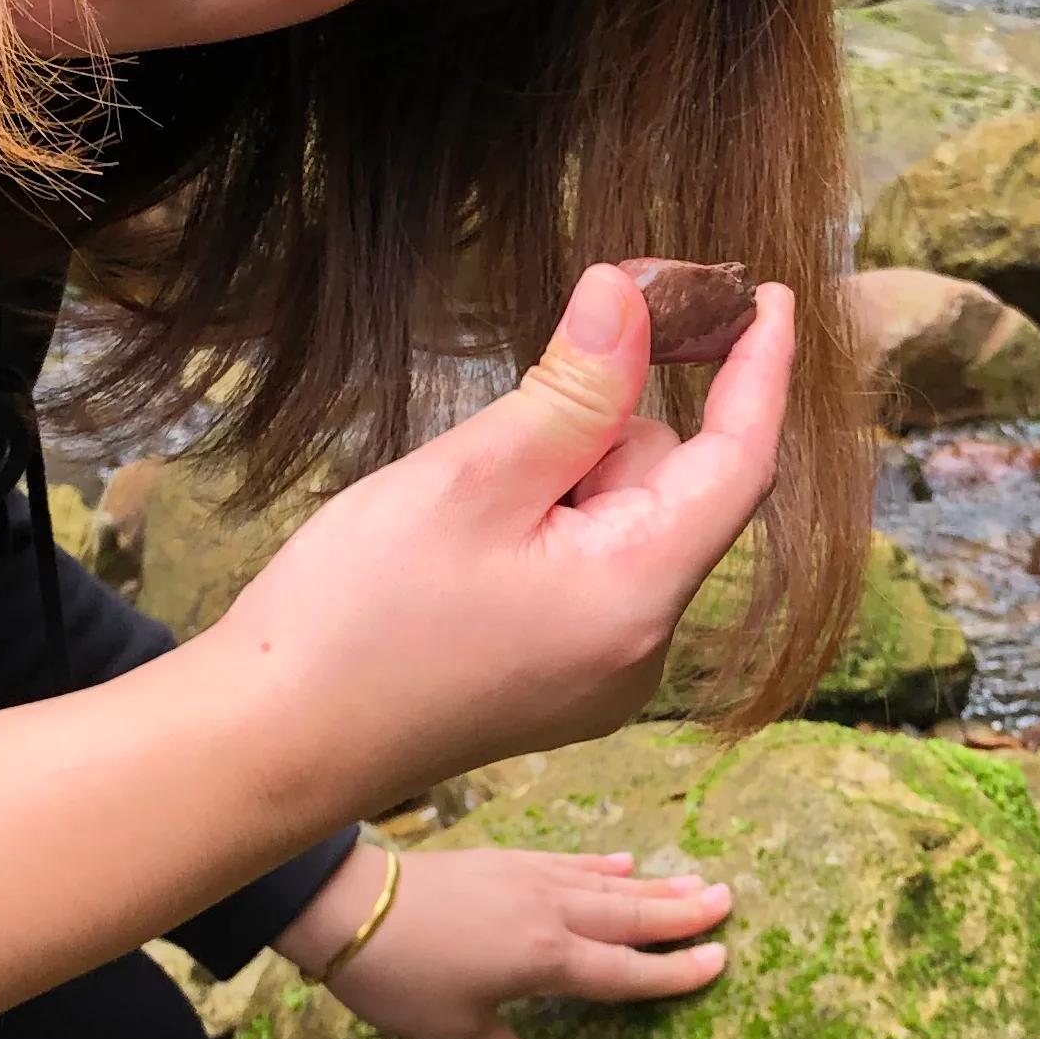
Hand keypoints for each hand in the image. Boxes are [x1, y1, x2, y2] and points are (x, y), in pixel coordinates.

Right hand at [0, 263, 787, 1038]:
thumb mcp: (472, 476)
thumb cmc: (357, 616)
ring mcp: (600, 675)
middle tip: (504, 427)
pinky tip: (462, 540)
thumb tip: (636, 296)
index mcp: (638, 597)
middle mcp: (641, 649)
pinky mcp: (556, 682)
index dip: (759, 371)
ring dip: (562, 478)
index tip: (769, 294)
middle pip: (667, 489)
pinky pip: (585, 569)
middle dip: (604, 431)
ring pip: (620, 525)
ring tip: (457, 506)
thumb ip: (574, 388)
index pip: (741, 463)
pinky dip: (544, 525)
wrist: (270, 744)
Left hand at [287, 839, 734, 1038]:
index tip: (718, 961)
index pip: (623, 971)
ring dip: (652, 887)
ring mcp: (529, 882)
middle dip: (679, 914)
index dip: (672, 972)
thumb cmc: (401, 977)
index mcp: (545, 961)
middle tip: (728, 901)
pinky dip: (599, 865)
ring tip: (695, 881)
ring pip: (605, 886)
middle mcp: (549, 915)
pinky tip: (622, 861)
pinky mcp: (506, 864)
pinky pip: (567, 863)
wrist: (351, 908)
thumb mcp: (450, 1031)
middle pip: (628, 917)